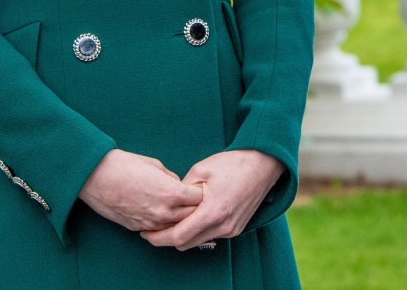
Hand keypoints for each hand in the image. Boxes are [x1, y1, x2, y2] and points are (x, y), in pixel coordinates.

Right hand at [79, 149, 203, 232]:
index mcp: (171, 193)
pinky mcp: (139, 228)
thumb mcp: (154, 164)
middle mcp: (165, 212)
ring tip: (177, 208)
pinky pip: (159, 230)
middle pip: (192, 216)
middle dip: (195, 208)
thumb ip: (170, 178)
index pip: (199, 199)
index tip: (197, 188)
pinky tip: (160, 214)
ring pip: (176, 228)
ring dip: (180, 219)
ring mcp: (152, 223)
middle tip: (192, 200)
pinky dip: (163, 224)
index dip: (200, 192)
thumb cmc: (124, 165)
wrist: (96, 177)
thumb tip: (178, 185)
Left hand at [140, 149, 283, 250]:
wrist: (262, 165)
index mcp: (212, 212)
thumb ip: (183, 190)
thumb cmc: (231, 163)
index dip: (159, 237)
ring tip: (166, 223)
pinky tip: (187, 219)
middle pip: (186, 243)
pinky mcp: (236, 228)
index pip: (179, 236)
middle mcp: (222, 226)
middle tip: (151, 230)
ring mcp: (231, 230)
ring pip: (198, 241)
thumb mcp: (201, 170)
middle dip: (166, 239)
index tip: (145, 233)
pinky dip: (196, 231)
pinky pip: (210, 236)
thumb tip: (170, 201)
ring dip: (181, 236)